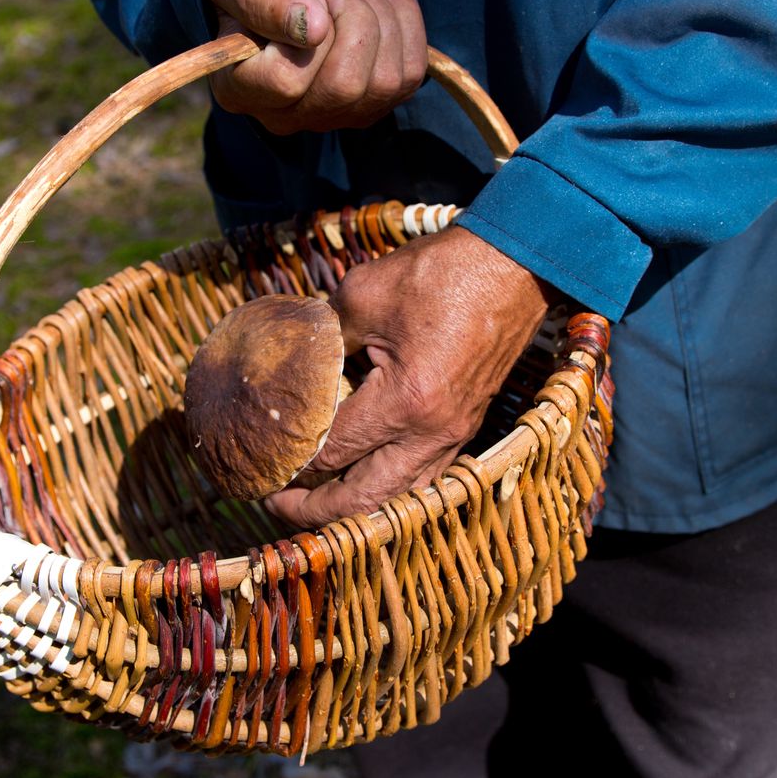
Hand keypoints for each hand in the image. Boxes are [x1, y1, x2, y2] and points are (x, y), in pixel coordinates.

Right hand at [200, 0, 426, 133]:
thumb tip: (312, 29)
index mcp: (240, 88)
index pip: (286, 83)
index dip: (308, 33)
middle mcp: (287, 114)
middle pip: (343, 88)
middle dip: (354, 19)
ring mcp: (334, 114)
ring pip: (384, 83)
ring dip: (381, 16)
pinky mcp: (375, 102)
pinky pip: (411, 74)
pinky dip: (406, 21)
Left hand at [264, 227, 550, 527]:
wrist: (513, 265)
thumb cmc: (440, 274)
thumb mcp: (362, 294)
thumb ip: (323, 335)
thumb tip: (293, 359)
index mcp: (404, 402)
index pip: (334, 453)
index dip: (293, 465)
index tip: (263, 465)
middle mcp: (431, 432)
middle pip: (365, 500)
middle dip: (316, 512)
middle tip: (276, 501)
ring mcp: (454, 434)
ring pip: (399, 498)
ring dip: (354, 508)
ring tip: (316, 501)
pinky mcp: (465, 426)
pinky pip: (423, 478)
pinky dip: (388, 489)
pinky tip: (363, 479)